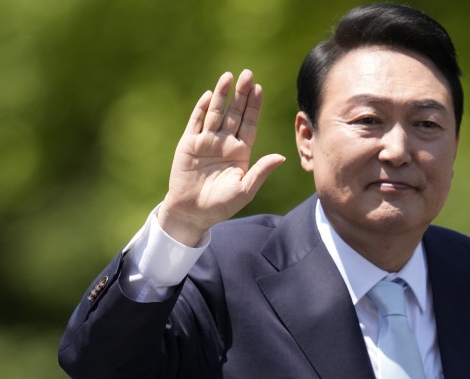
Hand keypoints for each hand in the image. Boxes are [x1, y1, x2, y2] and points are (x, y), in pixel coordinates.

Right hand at [157, 70, 285, 244]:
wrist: (193, 213)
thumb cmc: (221, 205)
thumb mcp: (245, 190)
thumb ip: (261, 172)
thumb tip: (281, 157)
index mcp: (240, 152)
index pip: (249, 124)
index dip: (254, 107)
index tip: (259, 89)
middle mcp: (224, 143)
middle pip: (234, 113)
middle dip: (241, 94)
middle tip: (247, 74)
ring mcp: (206, 142)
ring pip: (215, 113)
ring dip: (221, 95)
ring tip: (228, 77)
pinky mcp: (189, 144)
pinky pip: (196, 123)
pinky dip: (201, 110)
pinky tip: (208, 95)